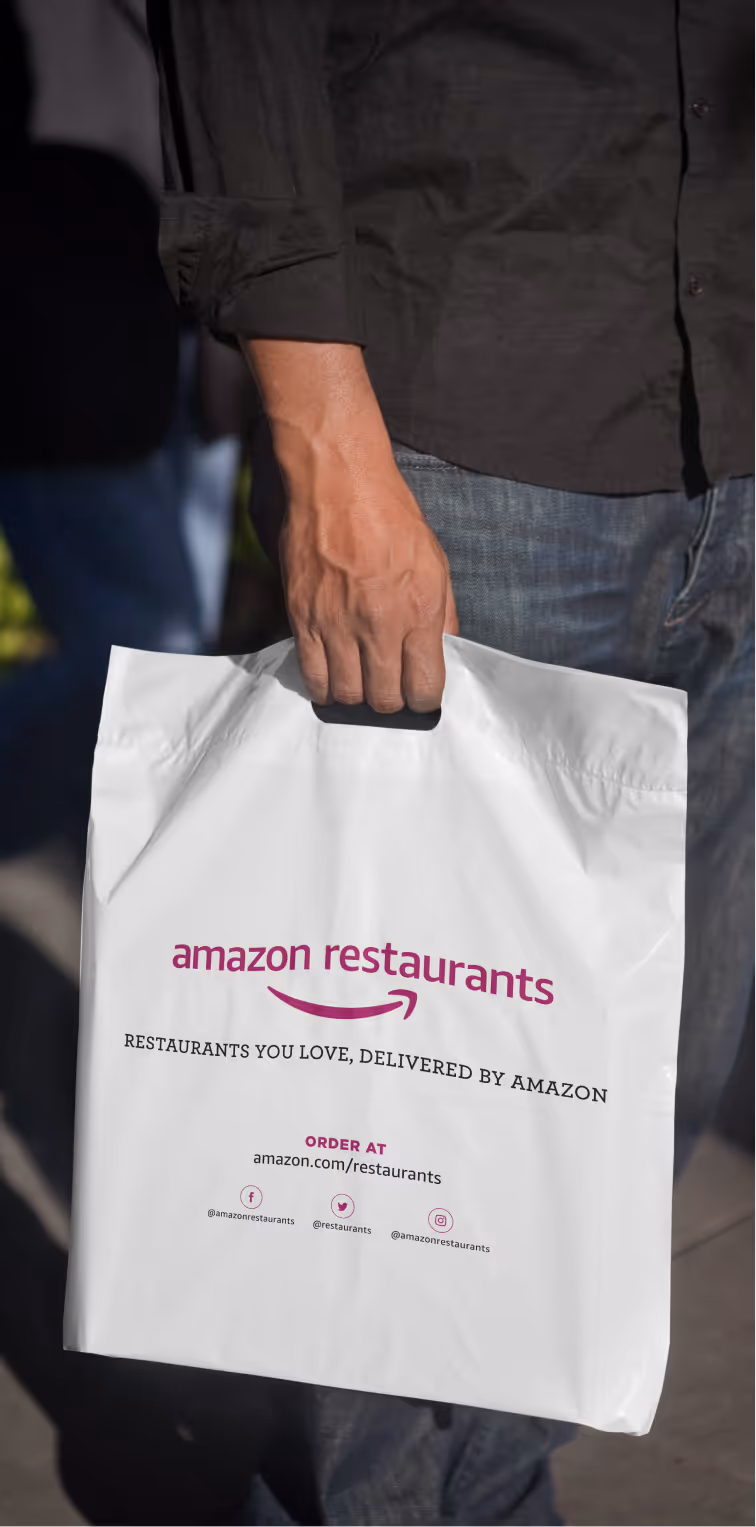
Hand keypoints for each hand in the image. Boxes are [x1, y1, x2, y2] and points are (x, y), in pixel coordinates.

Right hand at [245, 341, 457, 711]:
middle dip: (390, 703)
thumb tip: (444, 652)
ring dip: (356, 696)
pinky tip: (332, 678)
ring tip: (360, 682)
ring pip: (347, 694)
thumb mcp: (436, 563)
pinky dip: (324, 686)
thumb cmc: (391, 517)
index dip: (424, 701)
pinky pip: (312, 674)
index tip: (419, 695)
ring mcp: (338, 624)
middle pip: (384, 699)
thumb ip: (442, 614)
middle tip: (389, 690)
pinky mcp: (303, 618)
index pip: (425, 688)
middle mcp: (379, 624)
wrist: (338, 482)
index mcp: (419, 611)